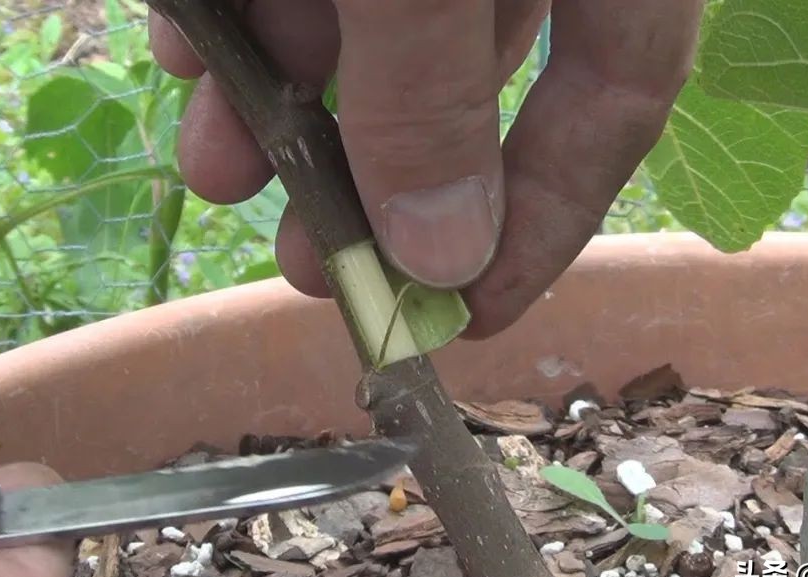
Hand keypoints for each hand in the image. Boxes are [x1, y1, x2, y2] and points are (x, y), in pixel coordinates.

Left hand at [150, 0, 702, 337]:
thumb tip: (444, 253)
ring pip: (381, 22)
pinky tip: (189, 40)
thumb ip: (434, 89)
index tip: (467, 316)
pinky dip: (252, 7)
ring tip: (215, 160)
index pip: (618, 100)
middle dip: (372, 175)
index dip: (546, 221)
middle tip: (305, 258)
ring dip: (289, 99)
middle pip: (475, 73)